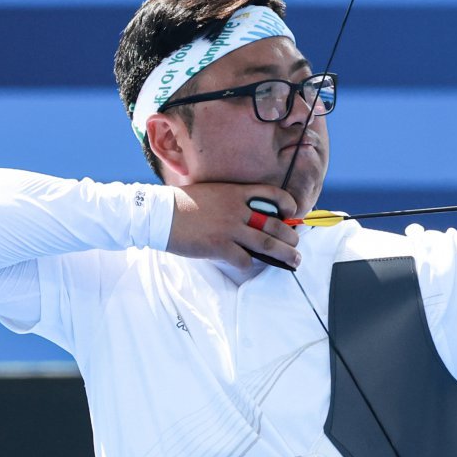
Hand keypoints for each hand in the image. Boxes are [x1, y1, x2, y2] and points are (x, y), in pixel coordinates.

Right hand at [167, 183, 300, 270]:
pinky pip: (245, 260)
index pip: (273, 194)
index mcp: (236, 193)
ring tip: (294, 260)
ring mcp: (230, 229)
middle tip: (296, 245)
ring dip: (285, 254)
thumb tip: (252, 218)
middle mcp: (237, 210)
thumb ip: (233, 201)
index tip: (293, 214)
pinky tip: (248, 264)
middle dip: (291, 237)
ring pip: (268, 244)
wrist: (159, 214)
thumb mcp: (213, 192)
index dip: (288, 204)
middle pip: (276, 224)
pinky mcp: (220, 247)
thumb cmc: (183, 204)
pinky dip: (250, 264)